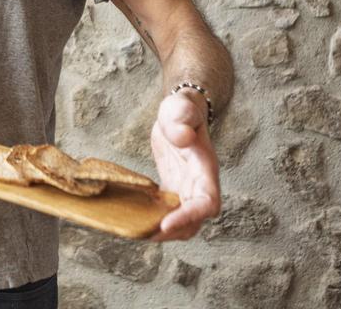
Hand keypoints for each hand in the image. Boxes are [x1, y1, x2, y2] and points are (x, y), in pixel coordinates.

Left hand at [147, 90, 220, 241]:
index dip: (190, 217)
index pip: (206, 202)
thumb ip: (182, 118)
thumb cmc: (182, 110)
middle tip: (145, 233)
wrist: (180, 114)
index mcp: (205, 169)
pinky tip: (134, 219)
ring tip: (136, 229)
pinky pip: (166, 213)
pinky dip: (153, 220)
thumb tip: (182, 136)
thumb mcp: (180, 108)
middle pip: (195, 222)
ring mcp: (186, 191)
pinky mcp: (173, 192)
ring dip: (162, 232)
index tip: (166, 224)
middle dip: (174, 232)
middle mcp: (200, 185)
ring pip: (182, 223)